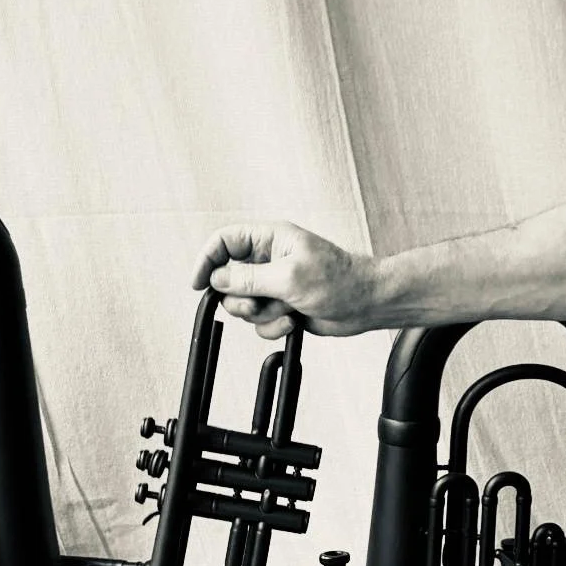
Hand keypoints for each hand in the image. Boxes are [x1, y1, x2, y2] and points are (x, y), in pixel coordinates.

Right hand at [190, 221, 374, 337]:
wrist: (366, 304)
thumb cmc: (339, 281)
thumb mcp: (289, 277)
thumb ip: (248, 278)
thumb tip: (217, 278)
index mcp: (270, 239)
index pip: (224, 241)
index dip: (207, 261)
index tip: (199, 284)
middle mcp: (268, 260)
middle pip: (228, 280)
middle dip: (241, 299)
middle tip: (257, 304)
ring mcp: (274, 284)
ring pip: (243, 305)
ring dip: (261, 314)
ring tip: (286, 310)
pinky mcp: (282, 306)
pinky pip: (260, 322)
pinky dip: (273, 326)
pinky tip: (293, 321)